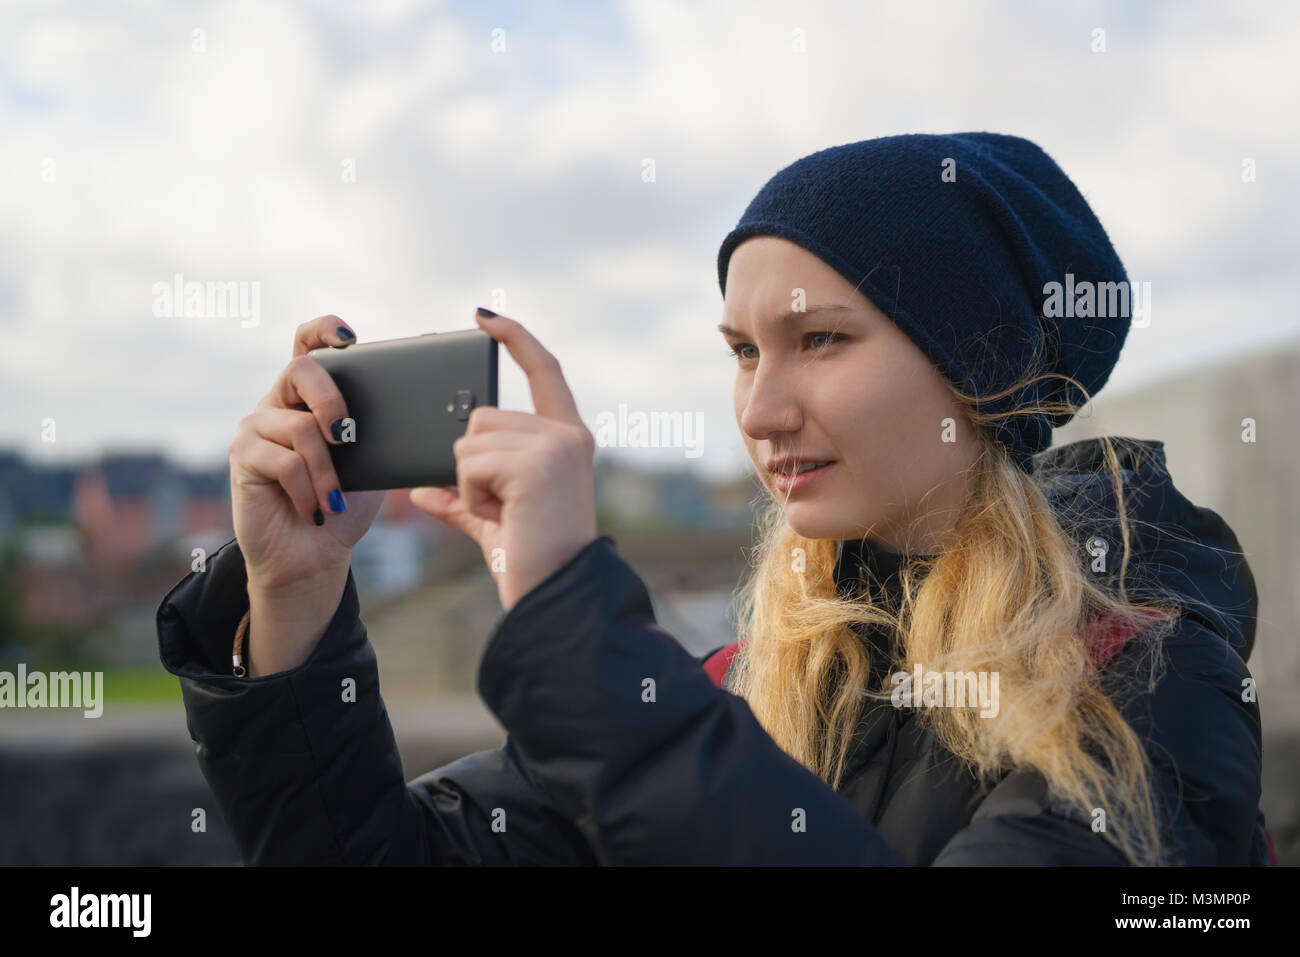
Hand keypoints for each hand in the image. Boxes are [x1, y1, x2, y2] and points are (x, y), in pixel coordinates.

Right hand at [230, 315, 386, 591]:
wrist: (313, 556)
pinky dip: (308, 490)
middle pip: (301, 369)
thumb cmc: (344, 507)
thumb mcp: (373, 465)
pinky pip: (283, 461)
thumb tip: (409, 414)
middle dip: (332, 399)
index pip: (309, 344)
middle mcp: (280, 402)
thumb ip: (378, 433)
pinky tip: (314, 510)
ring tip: (335, 500)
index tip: (350, 338)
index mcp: (312, 397)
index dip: (325, 330)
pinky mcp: (242, 455)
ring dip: (327, 471)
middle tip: (348, 435)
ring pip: (300, 427)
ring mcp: (257, 426)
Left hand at [409, 309, 596, 612]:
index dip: (514, 338)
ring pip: (469, 439)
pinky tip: (503, 515)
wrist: (553, 595)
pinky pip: (469, 462)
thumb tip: (419, 491)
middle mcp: (568, 435)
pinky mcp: (537, 463)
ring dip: (470, 482)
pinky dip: (472, 495)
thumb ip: (460, 498)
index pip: (543, 370)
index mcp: (568, 438)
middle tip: (503, 506)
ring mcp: (555, 446)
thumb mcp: (492, 522)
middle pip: (482, 415)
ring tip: (505, 513)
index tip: (485, 317)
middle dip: (472, 462)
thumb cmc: (532, 561)